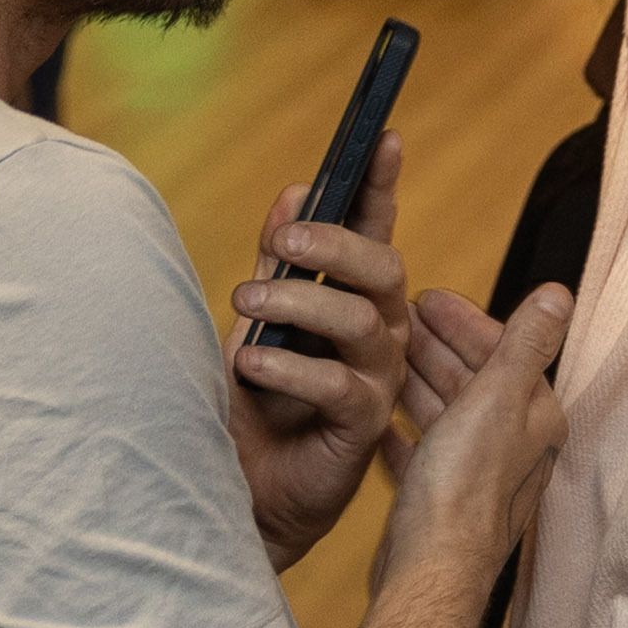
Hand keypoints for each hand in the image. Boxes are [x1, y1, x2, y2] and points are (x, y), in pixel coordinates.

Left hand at [223, 133, 409, 568]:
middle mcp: (381, 330)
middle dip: (334, 244)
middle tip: (282, 240)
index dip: (382, 184)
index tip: (384, 135)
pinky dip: (289, 367)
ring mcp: (379, 376)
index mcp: (358, 297)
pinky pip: (337, 383)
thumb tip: (295, 191)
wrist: (243, 492)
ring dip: (298, 302)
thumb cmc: (255, 404)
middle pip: (382, 266)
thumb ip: (280, 263)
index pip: (377, 229)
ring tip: (244, 304)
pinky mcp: (366, 424)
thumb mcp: (261, 321)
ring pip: (360, 318)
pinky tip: (249, 364)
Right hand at [368, 282, 572, 601]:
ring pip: (447, 413)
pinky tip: (378, 421)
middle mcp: (515, 445)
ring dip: (418, 381)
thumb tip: (559, 294)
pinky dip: (403, 433)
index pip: (504, 350)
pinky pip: (423, 455)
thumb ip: (526, 344)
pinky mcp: (442, 501)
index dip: (465, 321)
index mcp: (536, 416)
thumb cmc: (465, 487)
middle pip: (475, 380)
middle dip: (438, 346)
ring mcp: (477, 476)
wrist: (431, 571)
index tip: (425, 298)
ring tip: (382, 357)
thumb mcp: (497, 398)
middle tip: (398, 319)